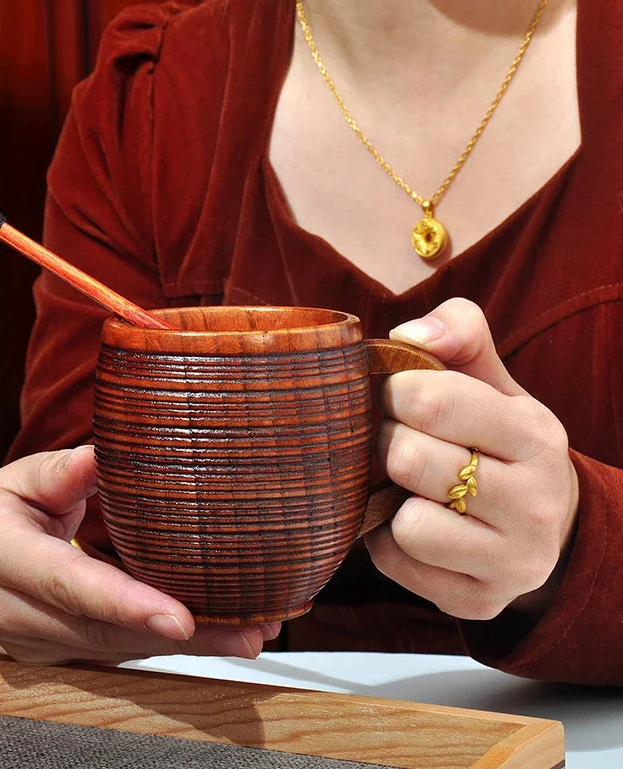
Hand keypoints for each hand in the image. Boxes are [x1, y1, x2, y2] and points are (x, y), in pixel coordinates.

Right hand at [0, 446, 279, 662]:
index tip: (179, 617)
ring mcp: (25, 644)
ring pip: (112, 652)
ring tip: (244, 633)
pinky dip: (159, 646)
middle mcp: (5, 610)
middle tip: (244, 631)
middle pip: (101, 632)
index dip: (124, 603)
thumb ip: (61, 471)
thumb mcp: (19, 478)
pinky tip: (210, 637)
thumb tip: (100, 457)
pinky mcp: (50, 658)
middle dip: (178, 637)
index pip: (66, 582)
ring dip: (182, 648)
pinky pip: (111, 656)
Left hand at [364, 297, 578, 620]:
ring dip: (390, 499)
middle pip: (411, 460)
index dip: (395, 392)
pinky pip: (397, 563)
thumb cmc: (498, 439)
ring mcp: (512, 561)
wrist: (546, 524)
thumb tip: (407, 333)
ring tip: (408, 486)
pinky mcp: (478, 600)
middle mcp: (536, 504)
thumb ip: (460, 334)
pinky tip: (413, 521)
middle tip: (394, 440)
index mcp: (535, 436)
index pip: (436, 400)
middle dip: (387, 443)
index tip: (394, 395)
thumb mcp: (494, 381)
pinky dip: (387, 539)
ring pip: (409, 524)